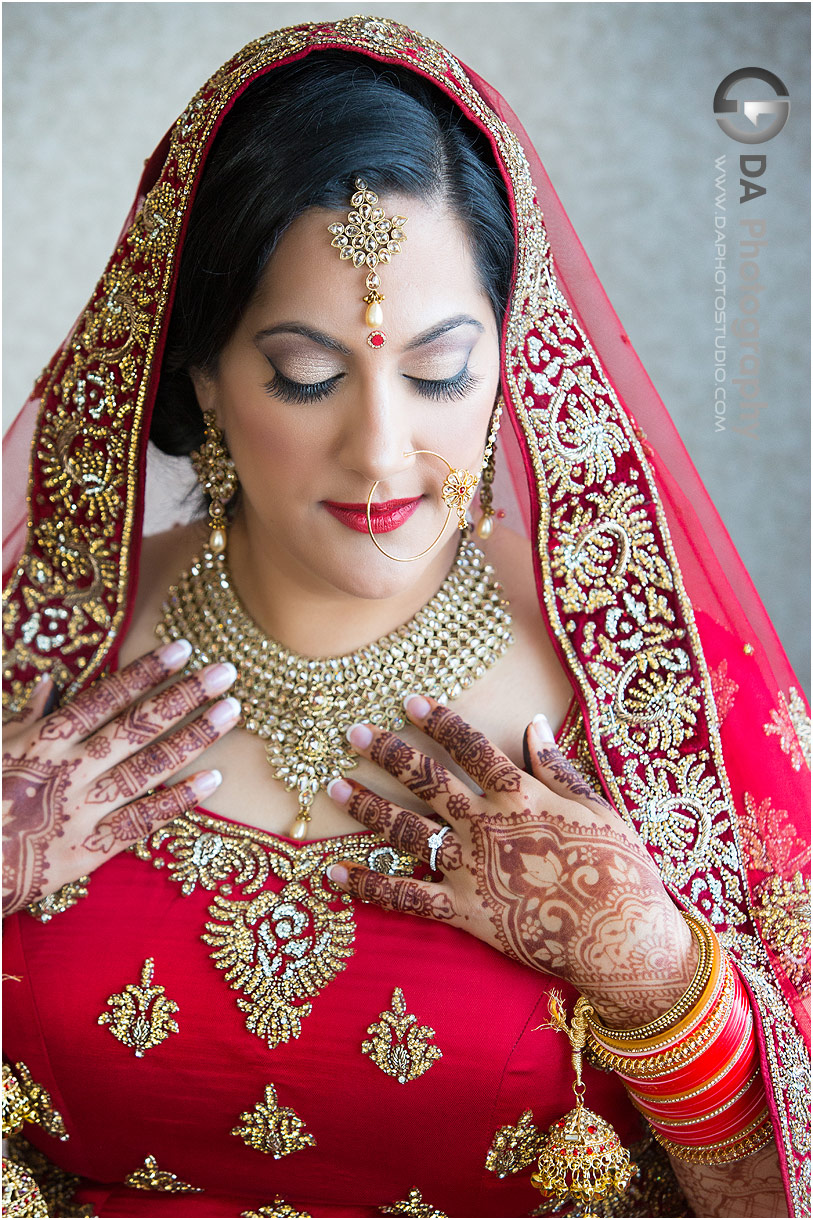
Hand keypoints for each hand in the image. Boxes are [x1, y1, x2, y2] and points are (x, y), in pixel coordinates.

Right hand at [2, 641, 239, 916]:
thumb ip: (26, 715)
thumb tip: (51, 680)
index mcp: (44, 741)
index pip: (105, 698)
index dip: (146, 672)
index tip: (183, 649)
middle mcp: (68, 771)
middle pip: (136, 727)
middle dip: (184, 696)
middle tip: (225, 672)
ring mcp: (81, 811)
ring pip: (147, 769)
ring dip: (193, 739)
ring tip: (230, 712)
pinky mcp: (87, 851)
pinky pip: (141, 823)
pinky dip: (178, 801)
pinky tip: (214, 779)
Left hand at [326, 694, 695, 1027]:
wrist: (621, 940)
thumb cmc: (619, 870)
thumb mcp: (597, 808)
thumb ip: (557, 767)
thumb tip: (532, 722)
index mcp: (520, 796)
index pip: (470, 747)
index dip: (438, 721)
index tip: (407, 701)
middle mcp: (485, 826)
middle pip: (426, 782)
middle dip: (388, 753)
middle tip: (353, 733)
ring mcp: (470, 869)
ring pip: (406, 832)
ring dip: (368, 807)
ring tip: (335, 787)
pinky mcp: (463, 912)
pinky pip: (405, 898)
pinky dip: (367, 887)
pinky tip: (331, 875)